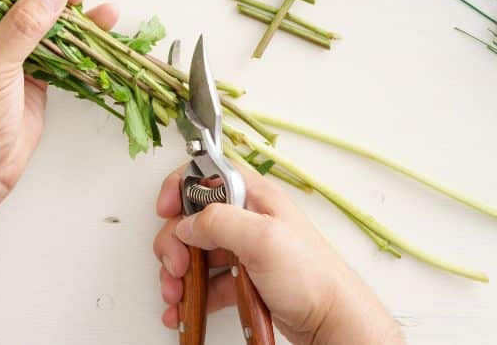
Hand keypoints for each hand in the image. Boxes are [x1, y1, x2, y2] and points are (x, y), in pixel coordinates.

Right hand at [152, 164, 403, 344]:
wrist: (331, 321)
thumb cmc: (313, 278)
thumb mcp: (264, 239)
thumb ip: (220, 222)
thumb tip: (187, 223)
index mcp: (254, 197)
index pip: (206, 174)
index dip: (180, 188)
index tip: (165, 209)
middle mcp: (248, 220)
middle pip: (192, 219)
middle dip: (174, 243)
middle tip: (175, 266)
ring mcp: (245, 250)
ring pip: (196, 253)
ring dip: (177, 274)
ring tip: (176, 295)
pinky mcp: (244, 278)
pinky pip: (207, 282)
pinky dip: (191, 296)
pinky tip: (184, 308)